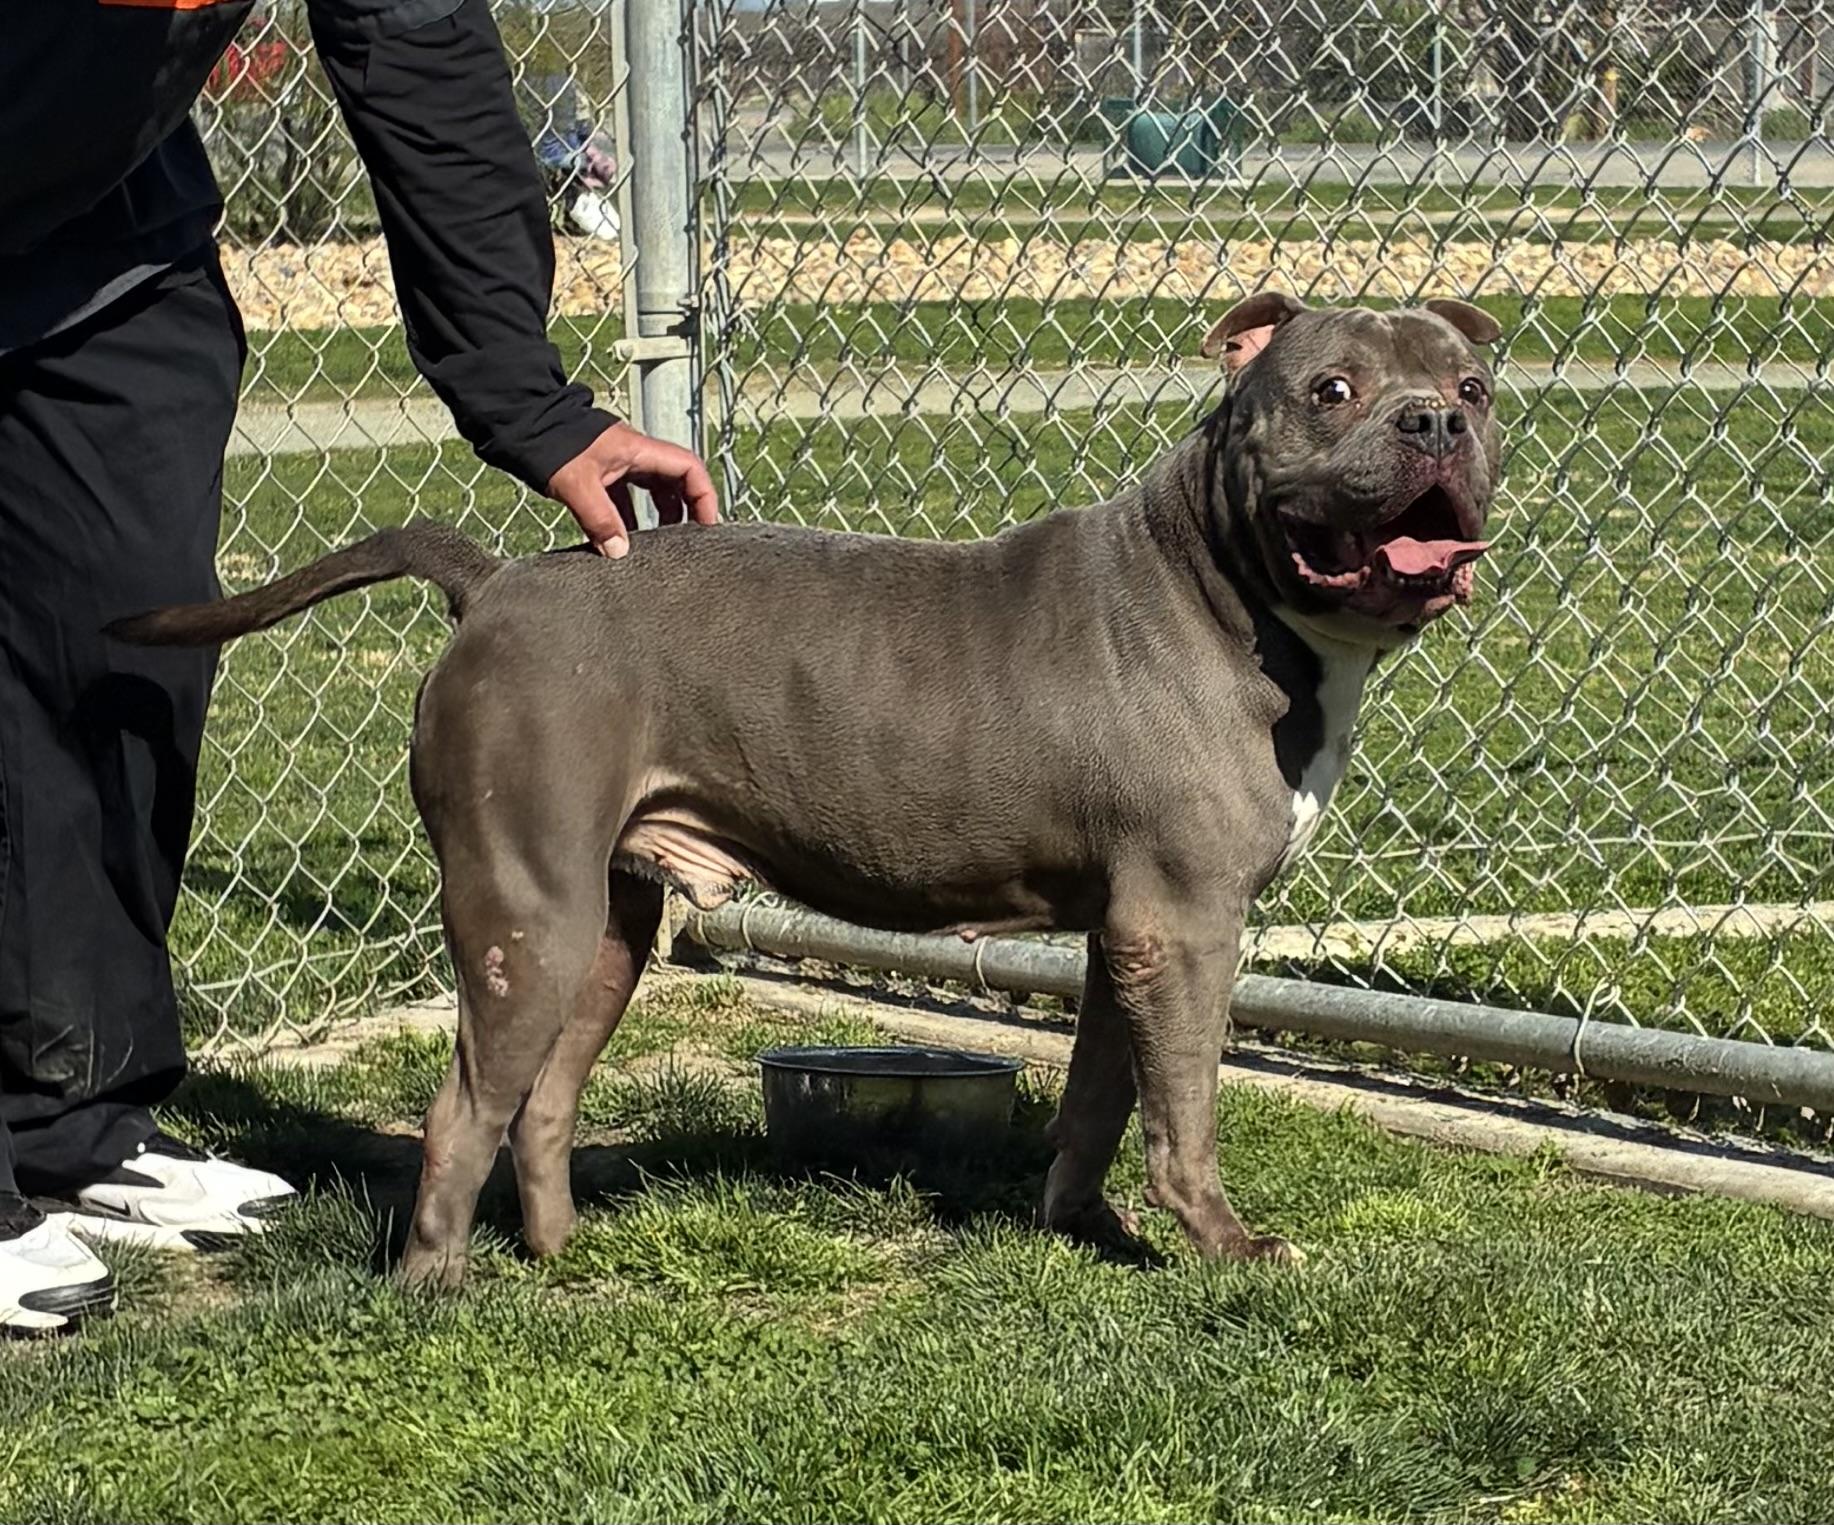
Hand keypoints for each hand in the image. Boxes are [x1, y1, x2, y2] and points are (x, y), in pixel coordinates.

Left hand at [547, 421, 719, 558]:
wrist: (521, 423)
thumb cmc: (551, 444)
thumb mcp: (578, 484)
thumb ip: (600, 520)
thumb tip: (619, 552)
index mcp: (640, 450)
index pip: (689, 469)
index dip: (704, 497)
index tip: (705, 526)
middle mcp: (635, 455)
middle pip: (676, 482)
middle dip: (685, 511)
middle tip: (687, 541)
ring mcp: (619, 464)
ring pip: (651, 491)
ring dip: (658, 516)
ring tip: (657, 546)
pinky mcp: (601, 473)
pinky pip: (625, 498)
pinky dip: (629, 518)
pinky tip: (622, 540)